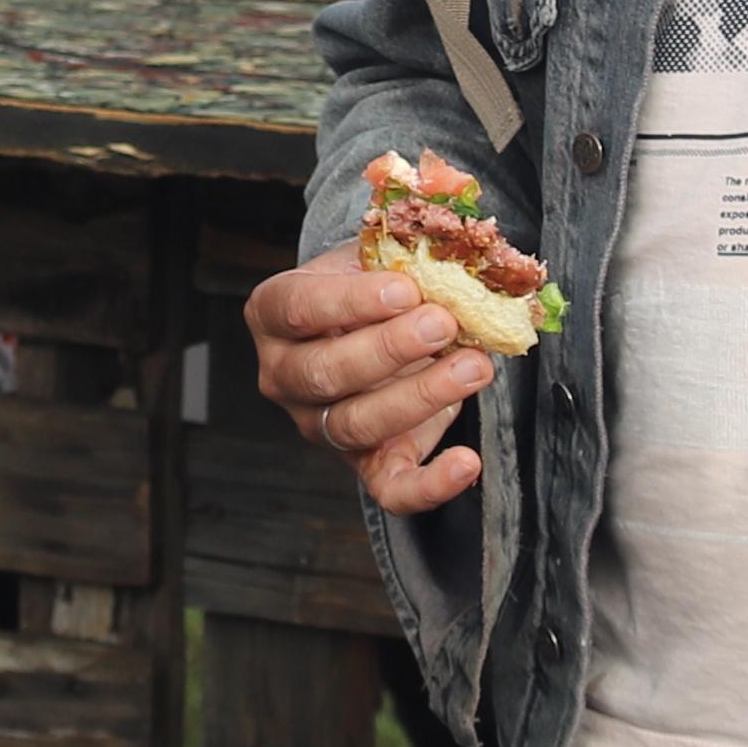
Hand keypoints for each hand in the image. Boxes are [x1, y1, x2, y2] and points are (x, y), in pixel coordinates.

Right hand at [252, 254, 495, 514]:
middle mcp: (284, 376)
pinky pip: (390, 489)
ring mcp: (320, 426)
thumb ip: (399, 257)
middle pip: (324, 373)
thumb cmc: (372, 286)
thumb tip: (451, 259)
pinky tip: (467, 462)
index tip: (405, 289)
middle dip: (389, 349)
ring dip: (420, 395)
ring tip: (473, 365)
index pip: (298, 309)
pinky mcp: (366, 464)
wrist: (378, 325)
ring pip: (357, 424)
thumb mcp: (373, 258)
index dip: (350, 302)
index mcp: (274, 315)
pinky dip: (431, 484)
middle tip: (442, 324)